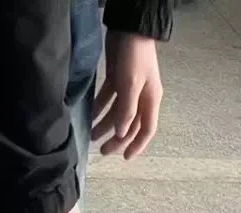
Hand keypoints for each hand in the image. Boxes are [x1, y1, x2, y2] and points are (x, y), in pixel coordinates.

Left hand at [92, 32, 162, 159]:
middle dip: (117, 139)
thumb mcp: (131, 84)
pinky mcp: (117, 78)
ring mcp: (129, 88)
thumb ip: (126, 110)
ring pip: (117, 113)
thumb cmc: (135, 56)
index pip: (146, 130)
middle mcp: (141, 98)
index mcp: (150, 101)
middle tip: (102, 151)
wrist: (130, 27)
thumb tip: (120, 134)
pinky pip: (108, 99)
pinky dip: (100, 108)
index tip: (124, 158)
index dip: (136, 145)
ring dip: (105, 125)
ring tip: (92, 135)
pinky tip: (90, 116)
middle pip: (130, 125)